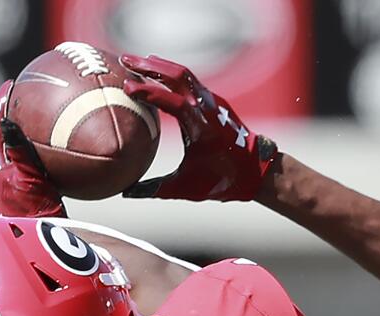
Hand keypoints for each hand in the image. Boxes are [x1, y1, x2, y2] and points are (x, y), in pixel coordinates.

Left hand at [0, 80, 66, 218]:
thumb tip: (8, 120)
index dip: (2, 107)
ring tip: (49, 120)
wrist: (41, 247)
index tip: (9, 86)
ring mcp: (21, 189)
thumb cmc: (31, 214)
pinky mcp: (36, 199)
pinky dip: (53, 158)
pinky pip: (44, 169)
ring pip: (27, 155)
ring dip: (35, 137)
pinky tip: (71, 155)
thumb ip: (19, 150)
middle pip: (12, 140)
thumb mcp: (26, 178)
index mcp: (0, 170)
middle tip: (31, 98)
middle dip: (20, 118)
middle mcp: (7, 177)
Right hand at [120, 54, 276, 201]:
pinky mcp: (213, 100)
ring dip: (159, 65)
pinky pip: (189, 80)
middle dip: (149, 66)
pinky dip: (170, 73)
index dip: (150, 93)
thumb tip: (125, 193)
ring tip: (135, 61)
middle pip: (177, 76)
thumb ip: (156, 188)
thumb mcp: (187, 187)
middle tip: (124, 58)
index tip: (127, 86)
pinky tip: (156, 71)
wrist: (256, 170)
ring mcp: (212, 101)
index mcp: (202, 129)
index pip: (174, 102)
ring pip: (184, 74)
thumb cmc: (222, 181)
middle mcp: (208, 109)